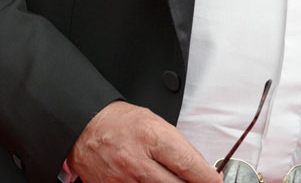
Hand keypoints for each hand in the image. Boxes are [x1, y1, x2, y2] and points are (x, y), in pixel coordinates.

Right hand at [67, 101, 221, 182]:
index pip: (188, 163)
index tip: (215, 181)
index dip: (207, 177)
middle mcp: (137, 162)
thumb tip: (198, 168)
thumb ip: (175, 147)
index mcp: (151, 137)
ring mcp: (124, 181)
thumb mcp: (153, 123)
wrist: (85, 128)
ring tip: (175, 180)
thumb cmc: (120, 122)